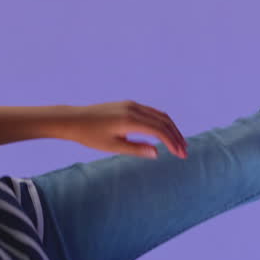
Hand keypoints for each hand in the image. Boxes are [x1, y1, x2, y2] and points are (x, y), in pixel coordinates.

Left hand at [60, 101, 189, 159]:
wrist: (75, 120)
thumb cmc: (91, 136)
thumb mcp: (113, 146)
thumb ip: (136, 149)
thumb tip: (156, 153)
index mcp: (130, 120)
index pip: (159, 130)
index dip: (172, 142)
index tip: (181, 154)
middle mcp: (134, 109)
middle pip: (164, 121)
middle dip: (176, 136)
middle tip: (184, 151)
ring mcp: (132, 104)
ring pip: (159, 115)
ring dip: (171, 128)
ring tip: (178, 143)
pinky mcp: (129, 105)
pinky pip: (151, 112)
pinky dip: (162, 122)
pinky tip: (165, 133)